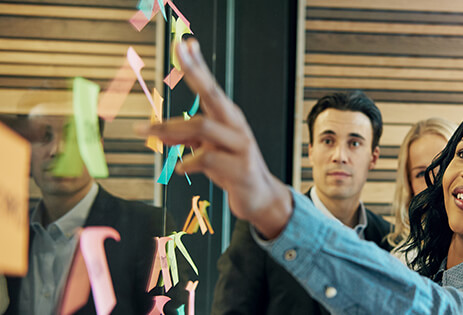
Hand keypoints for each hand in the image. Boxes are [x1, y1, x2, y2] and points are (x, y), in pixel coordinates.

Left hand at [141, 38, 291, 238]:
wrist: (260, 197)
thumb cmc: (232, 169)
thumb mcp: (206, 150)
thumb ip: (185, 138)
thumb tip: (158, 130)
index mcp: (228, 118)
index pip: (210, 87)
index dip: (197, 64)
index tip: (184, 43)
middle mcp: (236, 126)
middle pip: (212, 94)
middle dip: (195, 71)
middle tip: (179, 50)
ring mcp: (241, 146)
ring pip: (202, 126)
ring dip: (170, 128)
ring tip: (147, 132)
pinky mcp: (239, 168)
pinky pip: (206, 158)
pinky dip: (188, 162)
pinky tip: (180, 168)